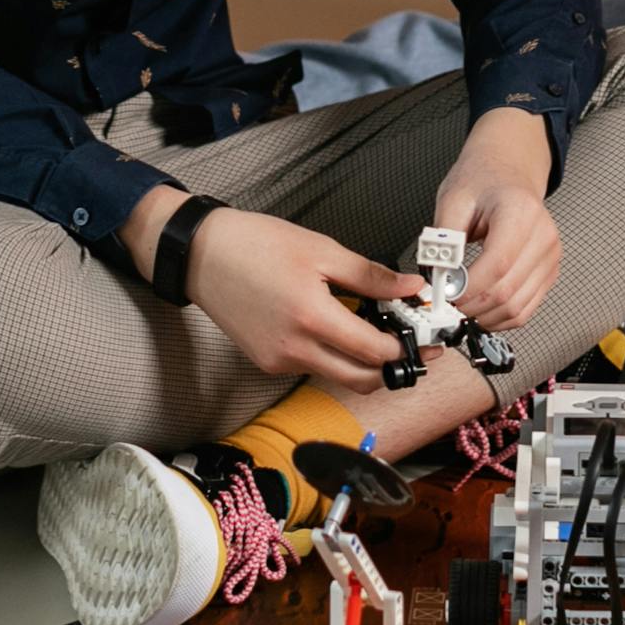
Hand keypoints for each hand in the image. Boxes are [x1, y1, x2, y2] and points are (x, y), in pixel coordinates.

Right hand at [186, 209, 426, 389]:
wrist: (201, 255)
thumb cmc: (255, 244)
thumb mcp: (321, 249)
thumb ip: (370, 275)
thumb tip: (409, 288)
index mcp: (312, 317)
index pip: (375, 352)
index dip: (406, 346)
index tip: (423, 334)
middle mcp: (295, 349)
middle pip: (362, 380)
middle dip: (391, 365)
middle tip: (407, 340)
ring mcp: (279, 361)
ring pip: (337, 375)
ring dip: (362, 361)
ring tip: (372, 328)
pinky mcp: (267, 362)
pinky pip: (312, 367)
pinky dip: (332, 354)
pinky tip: (334, 326)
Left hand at [428, 108, 560, 329]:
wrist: (508, 171)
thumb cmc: (482, 181)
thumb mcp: (453, 199)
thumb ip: (444, 240)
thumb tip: (437, 279)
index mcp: (520, 211)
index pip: (497, 264)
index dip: (468, 289)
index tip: (443, 296)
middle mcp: (543, 235)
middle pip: (508, 291)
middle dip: (471, 308)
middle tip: (445, 308)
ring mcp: (550, 256)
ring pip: (517, 308)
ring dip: (484, 317)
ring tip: (459, 310)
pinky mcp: (549, 272)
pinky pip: (526, 308)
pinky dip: (500, 317)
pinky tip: (479, 310)